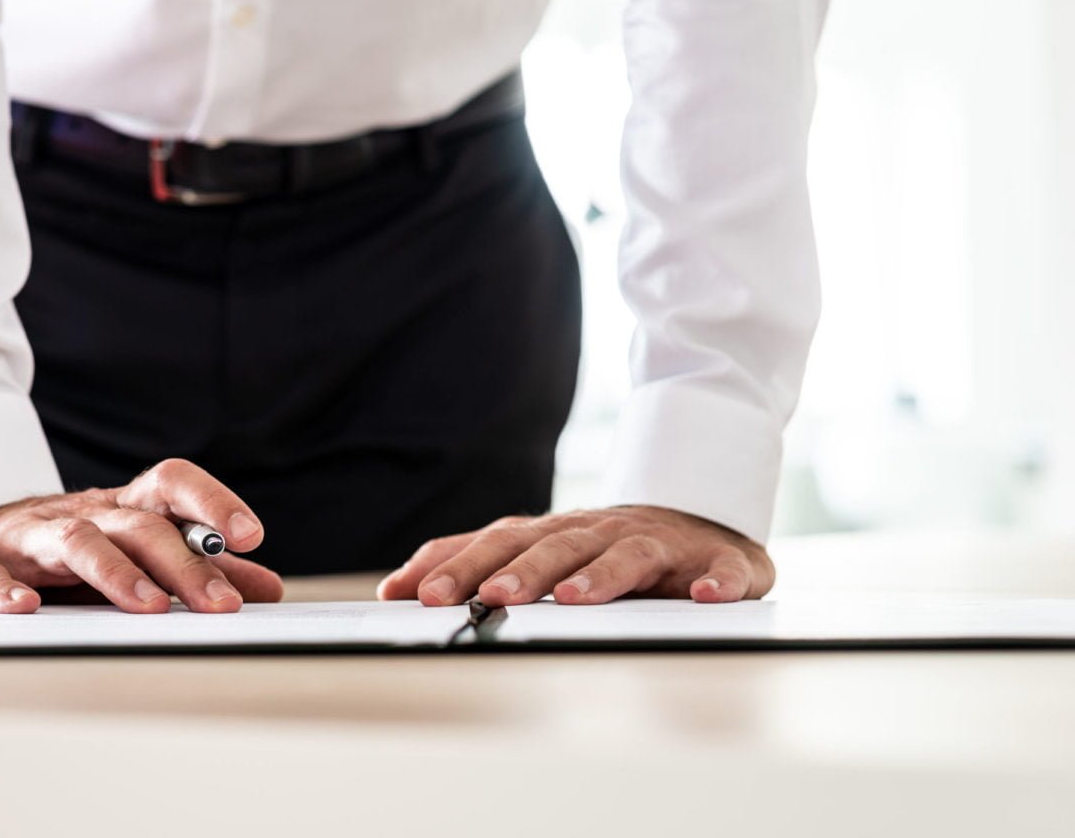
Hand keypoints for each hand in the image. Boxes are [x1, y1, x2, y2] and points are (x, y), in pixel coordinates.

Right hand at [0, 459, 282, 613]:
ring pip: (74, 542)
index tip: (252, 535)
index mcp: (118, 510)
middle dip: (183, 562)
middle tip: (221, 605)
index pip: (170, 485)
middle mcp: (77, 515)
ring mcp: (23, 535)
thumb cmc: (57, 556)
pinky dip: (2, 590)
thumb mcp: (128, 556)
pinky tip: (24, 609)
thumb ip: (197, 568)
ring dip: (115, 574)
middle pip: (136, 525)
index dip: (212, 502)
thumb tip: (267, 587)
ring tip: (150, 608)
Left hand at [376, 506, 773, 606]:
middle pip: (554, 547)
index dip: (460, 566)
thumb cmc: (602, 545)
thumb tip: (395, 588)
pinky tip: (705, 595)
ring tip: (574, 598)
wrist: (696, 516)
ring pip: (626, 554)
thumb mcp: (535, 550)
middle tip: (491, 596)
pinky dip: (715, 581)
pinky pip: (720, 568)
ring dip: (601, 576)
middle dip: (520, 571)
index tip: (420, 595)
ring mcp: (658, 543)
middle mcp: (599, 532)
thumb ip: (470, 564)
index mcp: (553, 534)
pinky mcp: (714, 558)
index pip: (496, 544)